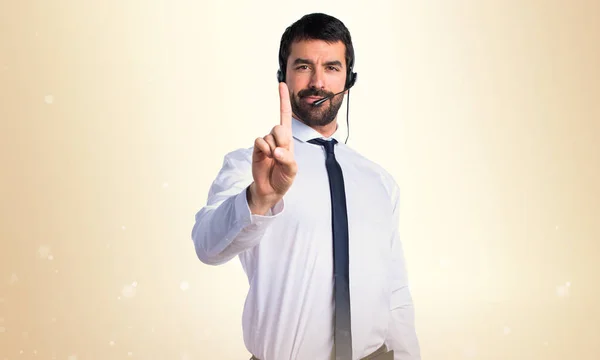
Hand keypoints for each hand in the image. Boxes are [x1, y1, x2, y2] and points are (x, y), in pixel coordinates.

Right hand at [248, 82, 297, 214]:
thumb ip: (287, 159)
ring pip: (270, 136)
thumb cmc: (283, 177)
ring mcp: (266, 143)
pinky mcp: (257, 148)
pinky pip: (260, 141)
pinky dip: (265, 149)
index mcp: (288, 139)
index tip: (281, 84)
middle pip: (279, 128)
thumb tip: (276, 150)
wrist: (270, 189)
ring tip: (274, 160)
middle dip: (282, 141)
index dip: (283, 100)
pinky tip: (267, 157)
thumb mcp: (292, 170)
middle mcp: (276, 138)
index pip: (286, 116)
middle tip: (281, 154)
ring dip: (274, 149)